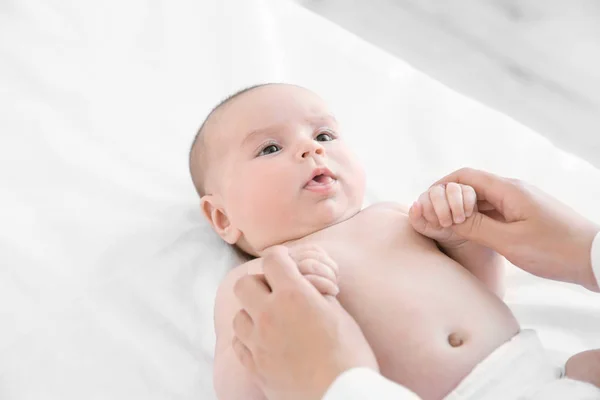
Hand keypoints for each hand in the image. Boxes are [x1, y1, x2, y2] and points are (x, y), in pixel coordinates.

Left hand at [232, 246, 378, 399]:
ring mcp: (258, 343)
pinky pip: (239, 344)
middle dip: (259, 283)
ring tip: (271, 321)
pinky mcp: (255, 367)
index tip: (286, 262)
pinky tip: (265, 342)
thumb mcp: (340, 314)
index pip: (272, 260)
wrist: (342, 398)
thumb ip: (316, 293)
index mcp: (293, 296)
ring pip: (238, 316)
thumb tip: (306, 284)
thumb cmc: (350, 356)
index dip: (280, 257)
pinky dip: (249, 339)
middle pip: (244, 285)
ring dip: (252, 313)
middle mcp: (269, 315)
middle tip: (276, 293)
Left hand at [408, 182, 477, 248]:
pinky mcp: (467, 190)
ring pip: (453, 189)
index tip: (436, 225)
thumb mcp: (424, 227)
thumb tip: (415, 204)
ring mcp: (452, 188)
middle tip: (447, 224)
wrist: (456, 233)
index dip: (430, 213)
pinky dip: (467, 204)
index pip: (424, 200)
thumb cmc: (437, 229)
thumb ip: (415, 218)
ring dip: (456, 206)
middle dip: (442, 210)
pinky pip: (468, 191)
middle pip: (437, 192)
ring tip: (458, 220)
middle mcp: (437, 190)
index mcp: (425, 197)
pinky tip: (467, 214)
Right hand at [434, 168, 599, 290]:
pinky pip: (494, 209)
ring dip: (463, 208)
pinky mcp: (525, 214)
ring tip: (447, 226)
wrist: (594, 257)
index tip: (426, 201)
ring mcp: (520, 201)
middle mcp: (513, 190)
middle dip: (449, 198)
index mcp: (508, 190)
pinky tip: (470, 230)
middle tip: (433, 216)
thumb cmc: (555, 249)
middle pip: (472, 185)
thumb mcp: (509, 241)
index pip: (465, 176)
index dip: (442, 185)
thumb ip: (475, 227)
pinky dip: (477, 216)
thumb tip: (446, 217)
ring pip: (482, 198)